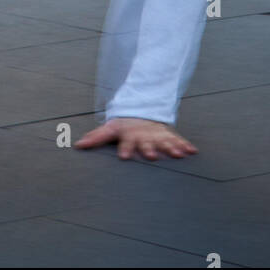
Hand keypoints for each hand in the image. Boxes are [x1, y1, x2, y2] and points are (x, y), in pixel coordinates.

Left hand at [75, 117, 198, 160]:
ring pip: (164, 142)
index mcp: (129, 136)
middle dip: (149, 149)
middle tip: (151, 156)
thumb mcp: (109, 129)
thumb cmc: (123, 126)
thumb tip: (78, 145)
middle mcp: (144, 136)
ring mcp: (157, 136)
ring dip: (171, 148)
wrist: (141, 113)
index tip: (124, 156)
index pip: (126, 143)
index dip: (125, 149)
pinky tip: (192, 152)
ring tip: (178, 155)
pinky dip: (185, 146)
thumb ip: (95, 138)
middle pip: (147, 143)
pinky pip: (177, 141)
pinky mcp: (167, 136)